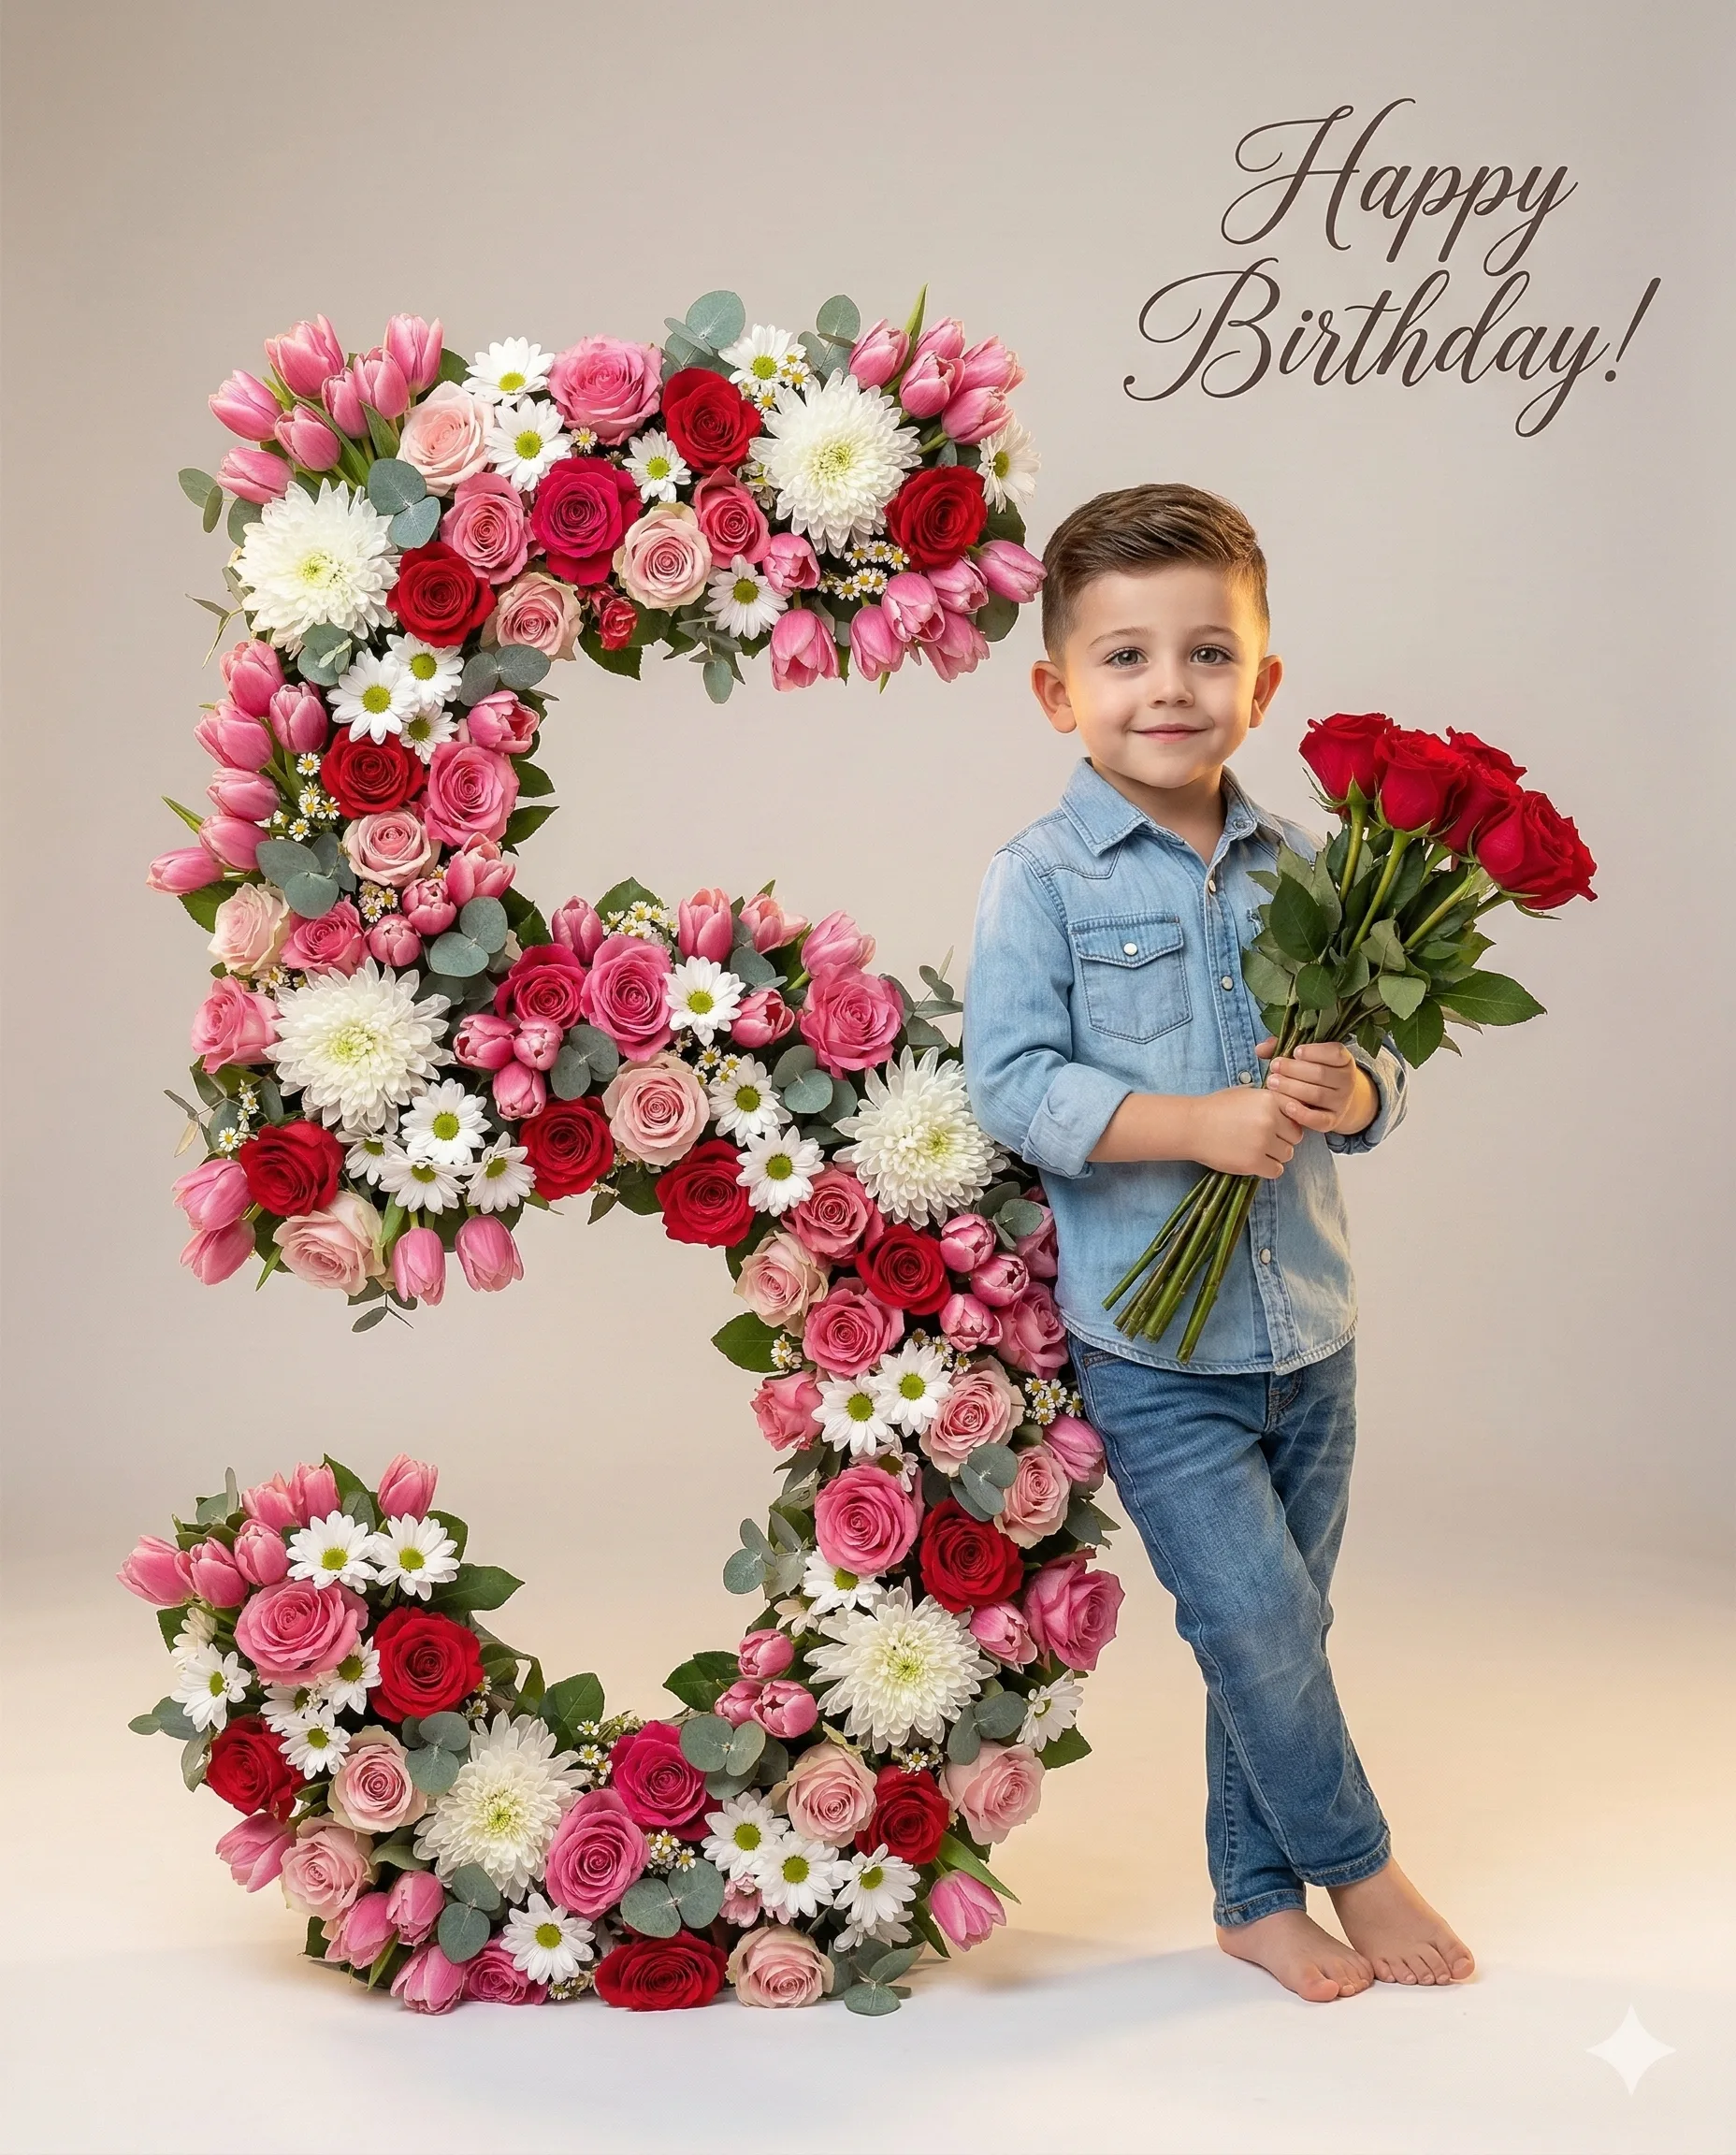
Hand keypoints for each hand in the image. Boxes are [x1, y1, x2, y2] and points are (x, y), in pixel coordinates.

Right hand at [1190, 1084, 1306, 1179]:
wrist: (1191, 1126)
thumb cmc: (1216, 1109)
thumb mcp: (1245, 1093)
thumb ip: (1269, 1100)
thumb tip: (1292, 1107)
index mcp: (1270, 1099)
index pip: (1297, 1115)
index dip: (1287, 1122)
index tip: (1275, 1126)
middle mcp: (1270, 1119)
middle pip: (1295, 1137)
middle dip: (1283, 1140)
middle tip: (1264, 1141)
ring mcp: (1262, 1141)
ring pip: (1287, 1154)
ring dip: (1275, 1155)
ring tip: (1256, 1151)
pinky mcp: (1253, 1162)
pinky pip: (1276, 1170)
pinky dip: (1267, 1168)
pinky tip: (1253, 1161)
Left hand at [1258, 1040, 1376, 1134]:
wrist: (1330, 1101)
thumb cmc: (1311, 1073)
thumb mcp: (1303, 1057)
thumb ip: (1282, 1047)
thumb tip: (1260, 1049)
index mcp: (1343, 1060)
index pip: (1335, 1053)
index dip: (1315, 1051)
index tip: (1295, 1051)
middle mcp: (1347, 1080)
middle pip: (1321, 1074)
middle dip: (1294, 1070)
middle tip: (1274, 1066)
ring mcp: (1341, 1102)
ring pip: (1317, 1095)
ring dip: (1292, 1088)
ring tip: (1272, 1083)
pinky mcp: (1332, 1120)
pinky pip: (1319, 1120)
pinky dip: (1303, 1114)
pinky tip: (1287, 1107)